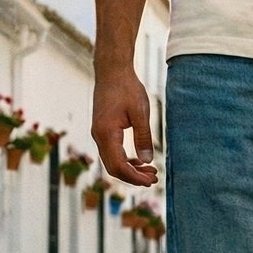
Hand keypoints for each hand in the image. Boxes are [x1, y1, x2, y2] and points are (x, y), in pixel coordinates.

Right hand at [92, 66, 158, 185]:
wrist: (112, 71)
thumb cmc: (127, 88)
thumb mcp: (141, 113)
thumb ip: (143, 137)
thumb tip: (147, 161)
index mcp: (107, 134)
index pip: (118, 166)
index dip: (135, 177)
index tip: (151, 180)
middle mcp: (98, 136)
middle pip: (113, 168)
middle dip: (133, 177)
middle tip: (153, 179)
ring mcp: (98, 133)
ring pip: (112, 161)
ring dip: (130, 169)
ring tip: (150, 171)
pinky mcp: (102, 130)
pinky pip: (111, 152)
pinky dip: (125, 159)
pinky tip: (139, 160)